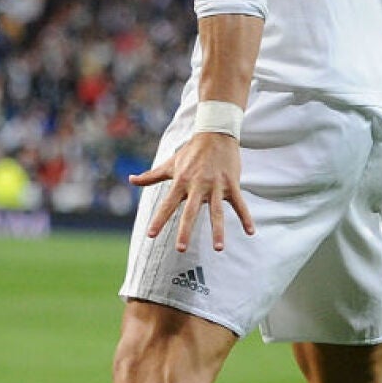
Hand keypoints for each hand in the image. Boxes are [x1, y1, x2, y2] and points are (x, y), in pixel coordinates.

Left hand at [130, 132, 256, 251]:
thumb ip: (150, 176)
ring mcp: (216, 185)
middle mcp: (198, 185)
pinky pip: (240, 204)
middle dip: (186, 229)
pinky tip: (251, 232)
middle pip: (190, 211)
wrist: (216, 133)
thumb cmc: (190, 152)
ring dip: (218, 230)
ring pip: (217, 211)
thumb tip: (130, 180)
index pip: (167, 204)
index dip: (159, 219)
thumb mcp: (170, 164)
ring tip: (219, 249)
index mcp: (181, 181)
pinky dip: (246, 218)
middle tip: (181, 248)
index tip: (151, 235)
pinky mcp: (232, 184)